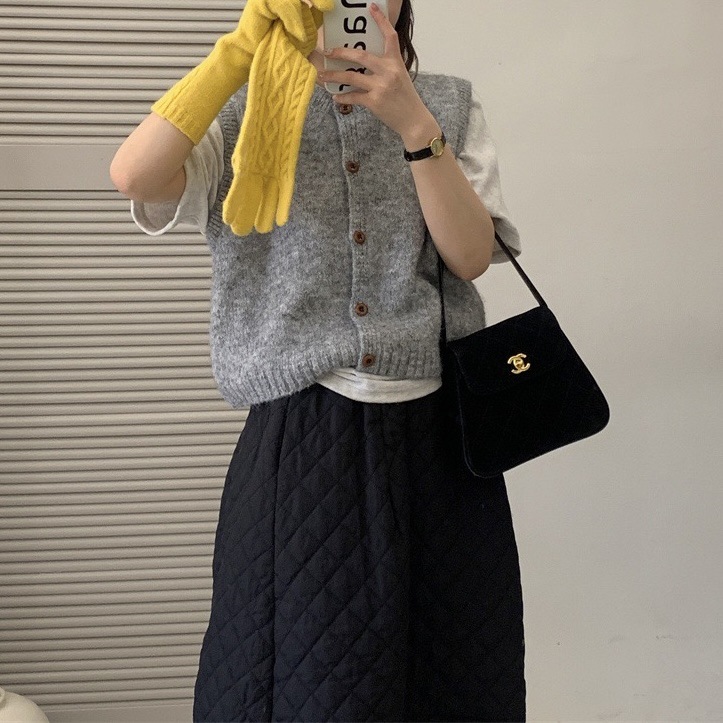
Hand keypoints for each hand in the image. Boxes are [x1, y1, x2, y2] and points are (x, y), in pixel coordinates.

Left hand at [317, 2, 429, 137]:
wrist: (414, 121)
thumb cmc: (406, 99)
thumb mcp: (400, 77)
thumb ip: (385, 68)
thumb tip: (362, 65)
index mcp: (396, 62)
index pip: (390, 36)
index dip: (381, 20)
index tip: (371, 8)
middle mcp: (388, 71)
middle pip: (361, 56)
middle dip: (341, 52)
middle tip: (328, 51)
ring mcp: (380, 86)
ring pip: (351, 77)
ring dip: (334, 76)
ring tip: (322, 76)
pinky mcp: (374, 101)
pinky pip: (353, 97)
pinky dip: (342, 97)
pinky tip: (336, 97)